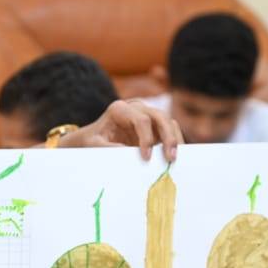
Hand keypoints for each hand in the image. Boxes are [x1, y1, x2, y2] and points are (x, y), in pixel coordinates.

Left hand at [59, 99, 182, 160]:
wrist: (92, 139)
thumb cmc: (91, 140)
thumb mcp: (93, 144)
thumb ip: (108, 148)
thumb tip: (128, 155)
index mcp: (119, 109)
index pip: (141, 120)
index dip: (147, 139)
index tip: (146, 158)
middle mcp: (136, 108)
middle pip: (160, 116)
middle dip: (168, 137)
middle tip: (171, 158)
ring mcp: (146, 115)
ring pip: (168, 122)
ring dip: (175, 140)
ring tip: (175, 159)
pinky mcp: (153, 126)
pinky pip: (169, 131)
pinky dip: (174, 143)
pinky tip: (175, 156)